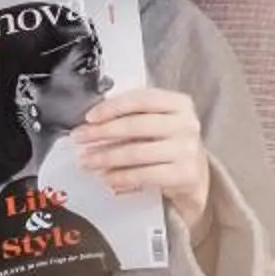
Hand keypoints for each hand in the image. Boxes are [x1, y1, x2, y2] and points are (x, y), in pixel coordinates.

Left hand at [73, 88, 210, 231]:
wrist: (195, 176)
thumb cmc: (168, 144)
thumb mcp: (158, 122)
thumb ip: (133, 116)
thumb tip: (93, 122)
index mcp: (180, 103)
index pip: (141, 98)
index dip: (113, 107)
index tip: (90, 117)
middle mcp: (187, 124)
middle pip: (135, 125)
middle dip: (101, 132)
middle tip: (79, 138)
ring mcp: (187, 150)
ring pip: (136, 152)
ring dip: (105, 157)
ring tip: (86, 161)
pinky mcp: (184, 174)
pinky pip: (143, 175)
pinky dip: (120, 176)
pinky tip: (106, 177)